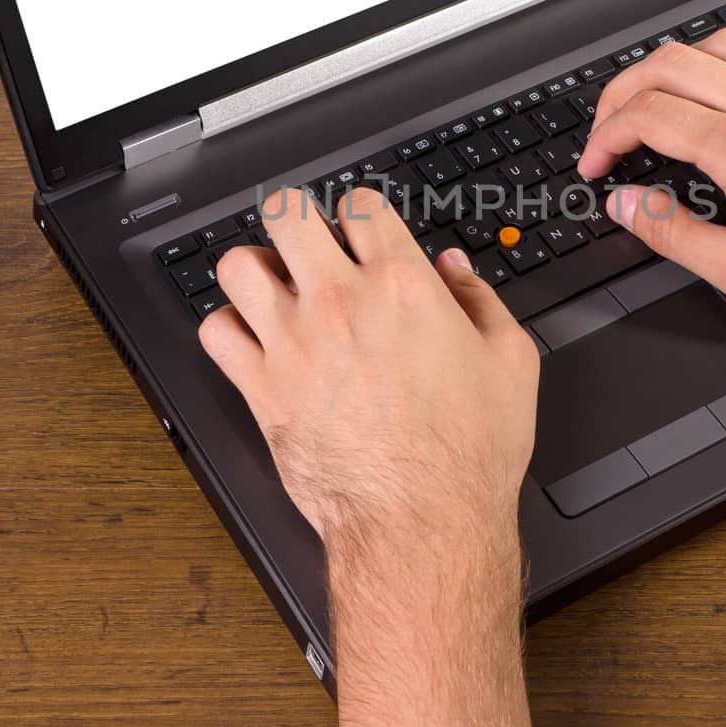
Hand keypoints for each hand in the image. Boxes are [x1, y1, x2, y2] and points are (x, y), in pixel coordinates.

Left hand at [196, 187, 539, 542]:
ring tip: (273, 286)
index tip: (362, 231)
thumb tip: (455, 270)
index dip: (361, 212)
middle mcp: (341, 304)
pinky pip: (216, 332)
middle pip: (288, 214)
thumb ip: (480, 301)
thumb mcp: (510, 361)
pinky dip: (228, 330)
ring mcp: (294, 343)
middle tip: (307, 242)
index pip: (360, 205)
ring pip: (238, 266)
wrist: (423, 522)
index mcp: (402, 287)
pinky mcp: (262, 388)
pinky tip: (253, 340)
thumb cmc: (468, 453)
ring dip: (254, 268)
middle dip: (297, 219)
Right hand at [578, 28, 725, 339]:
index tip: (597, 165)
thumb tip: (627, 206)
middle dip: (622, 92)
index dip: (606, 137)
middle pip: (671, 64)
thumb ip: (675, 235)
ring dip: (672, 67)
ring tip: (653, 102)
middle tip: (607, 129)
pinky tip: (722, 93)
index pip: (648, 114)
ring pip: (718, 44)